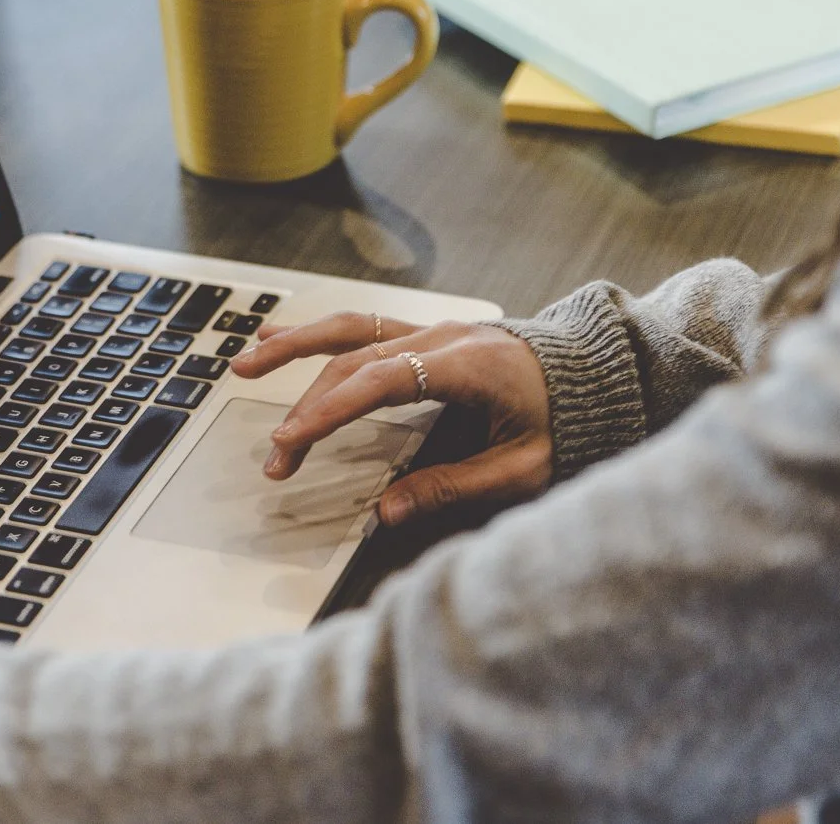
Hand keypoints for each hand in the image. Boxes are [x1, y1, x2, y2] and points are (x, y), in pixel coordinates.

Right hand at [231, 312, 552, 524]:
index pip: (382, 380)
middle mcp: (442, 336)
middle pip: (356, 363)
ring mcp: (431, 329)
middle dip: (308, 409)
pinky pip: (362, 327)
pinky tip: (280, 338)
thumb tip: (387, 512)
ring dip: (295, 348)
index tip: (293, 439)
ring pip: (350, 331)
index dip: (332, 408)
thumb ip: (453, 487)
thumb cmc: (566, 419)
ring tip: (245, 364)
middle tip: (276, 457)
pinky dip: (318, 334)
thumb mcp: (523, 467)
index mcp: (468, 364)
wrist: (594, 373)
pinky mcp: (425, 334)